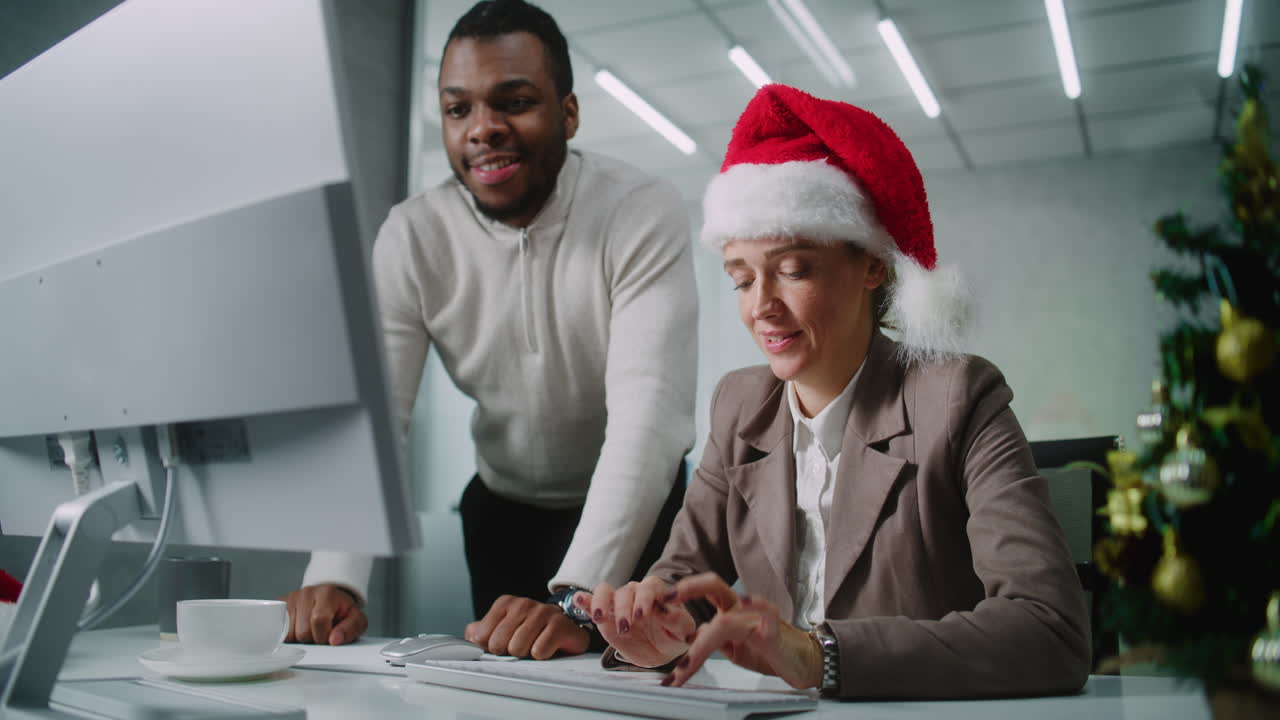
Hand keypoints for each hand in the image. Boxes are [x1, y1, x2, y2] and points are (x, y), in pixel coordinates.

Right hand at [281, 584, 366, 644]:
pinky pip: (278, 630)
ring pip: (289, 633)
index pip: (318, 620)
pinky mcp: (281, 604)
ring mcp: (291, 598)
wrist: (330, 598)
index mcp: (327, 594)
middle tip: (320, 632)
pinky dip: (290, 634)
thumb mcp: (356, 619)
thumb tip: (334, 640)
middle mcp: (307, 593)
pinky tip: (300, 627)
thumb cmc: (341, 611)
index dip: (323, 635)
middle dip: (312, 638)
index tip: (329, 636)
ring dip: (300, 637)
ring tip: (311, 629)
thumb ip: (350, 629)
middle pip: (302, 631)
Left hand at [465, 594, 589, 658]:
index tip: (505, 642)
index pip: (482, 637)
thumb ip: (482, 632)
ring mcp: (541, 612)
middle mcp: (522, 604)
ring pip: (518, 648)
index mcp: (505, 603)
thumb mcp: (503, 629)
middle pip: (498, 644)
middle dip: (509, 651)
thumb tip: (469, 636)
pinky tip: (549, 646)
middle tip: (522, 645)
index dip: (492, 646)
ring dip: (526, 654)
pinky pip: (539, 651)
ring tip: (536, 644)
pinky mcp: (559, 624)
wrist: (567, 628)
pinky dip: (543, 654)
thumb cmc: (531, 630)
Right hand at [584, 578, 695, 667]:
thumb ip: (676, 620)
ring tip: (599, 616)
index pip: (649, 587)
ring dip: (601, 602)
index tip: (642, 615)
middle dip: (624, 608)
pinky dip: (584, 600)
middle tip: (625, 627)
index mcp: (657, 592)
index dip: (644, 599)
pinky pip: (592, 602)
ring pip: (605, 591)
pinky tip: (579, 600)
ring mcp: (618, 603)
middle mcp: (636, 592)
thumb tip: (664, 609)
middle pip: (626, 591)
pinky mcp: (604, 615)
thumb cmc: (674, 636)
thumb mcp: (683, 632)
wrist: (660, 651)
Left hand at [658, 573, 821, 689]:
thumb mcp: (733, 648)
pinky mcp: (773, 632)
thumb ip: (712, 640)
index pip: (704, 591)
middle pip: (713, 585)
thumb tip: (687, 637)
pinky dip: (755, 607)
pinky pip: (764, 613)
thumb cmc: (770, 652)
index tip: (657, 602)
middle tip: (664, 602)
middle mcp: (742, 609)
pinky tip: (744, 606)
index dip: (681, 591)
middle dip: (687, 589)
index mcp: (731, 610)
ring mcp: (757, 618)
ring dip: (698, 649)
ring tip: (682, 671)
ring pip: (724, 621)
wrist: (804, 662)